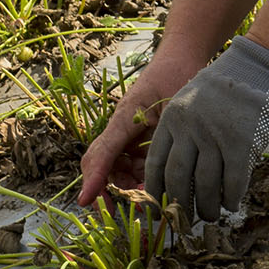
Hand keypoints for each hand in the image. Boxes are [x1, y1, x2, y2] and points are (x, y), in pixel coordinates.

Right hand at [77, 48, 200, 204]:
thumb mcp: (172, 105)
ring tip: (147, 200)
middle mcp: (121, 128)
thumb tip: (153, 171)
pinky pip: (134, 166)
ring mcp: (130, 135)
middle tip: (122, 209)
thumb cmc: (177, 76)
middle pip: (102, 165)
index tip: (85, 201)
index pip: (102, 153)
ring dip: (127, 187)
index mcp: (124, 118)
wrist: (183, 59)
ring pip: (117, 170)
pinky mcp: (141, 141)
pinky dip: (140, 180)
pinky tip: (155, 188)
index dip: (94, 179)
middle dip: (108, 190)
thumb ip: (162, 135)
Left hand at [140, 37, 268, 221]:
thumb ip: (182, 132)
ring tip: (211, 217)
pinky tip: (232, 204)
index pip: (156, 164)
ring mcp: (215, 136)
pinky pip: (233, 180)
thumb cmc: (224, 85)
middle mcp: (189, 129)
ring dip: (207, 207)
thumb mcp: (191, 101)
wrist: (257, 65)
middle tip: (184, 221)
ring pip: (204, 184)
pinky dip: (231, 197)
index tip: (159, 209)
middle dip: (179, 206)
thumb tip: (180, 178)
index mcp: (171, 119)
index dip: (155, 192)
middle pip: (177, 179)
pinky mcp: (241, 143)